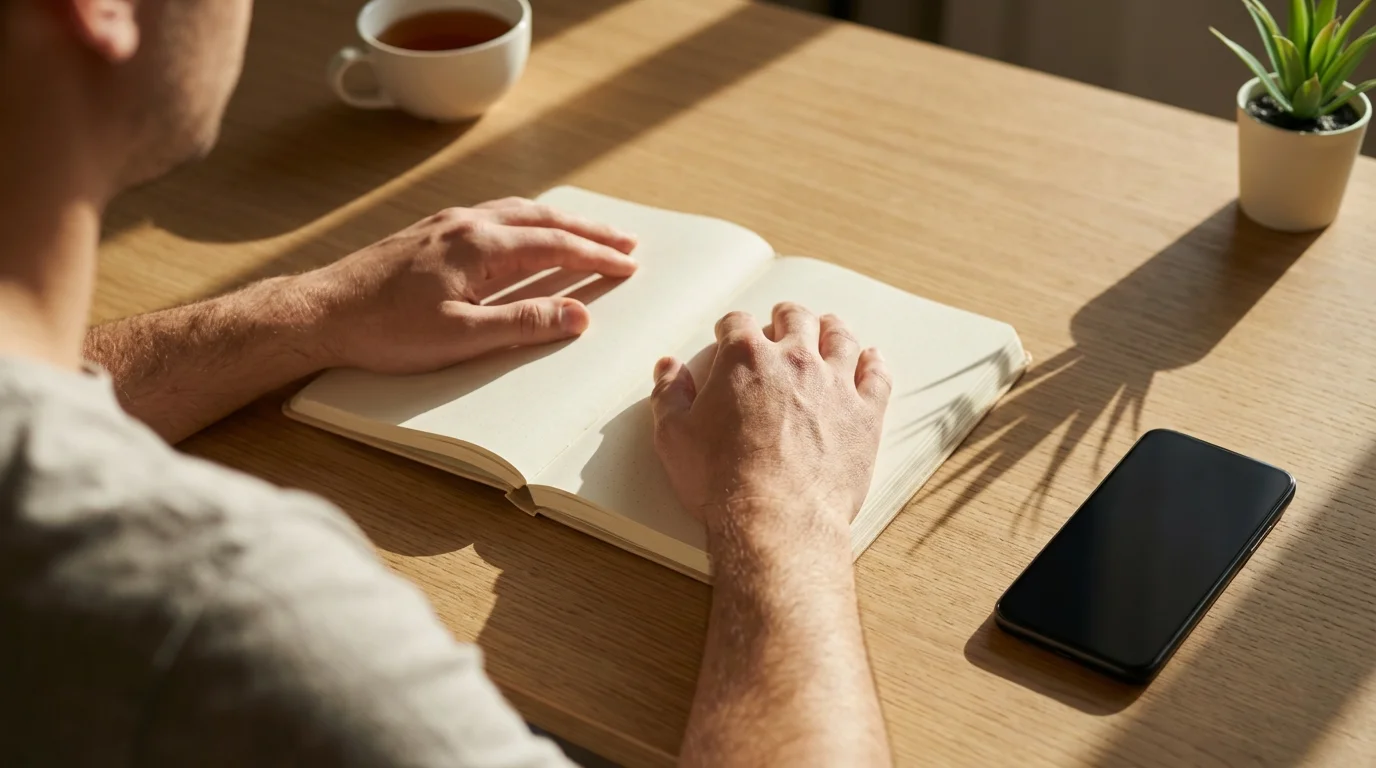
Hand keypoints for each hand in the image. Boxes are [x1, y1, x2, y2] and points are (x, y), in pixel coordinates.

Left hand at [296, 197, 637, 373]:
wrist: (321, 311)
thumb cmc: (384, 329)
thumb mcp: (460, 337)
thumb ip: (523, 324)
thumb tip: (577, 316)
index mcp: (480, 245)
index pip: (556, 245)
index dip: (596, 256)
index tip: (629, 264)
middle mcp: (467, 223)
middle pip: (544, 219)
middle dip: (589, 231)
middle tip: (627, 242)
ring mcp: (446, 223)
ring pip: (518, 211)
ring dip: (560, 222)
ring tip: (588, 233)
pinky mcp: (430, 232)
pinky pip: (493, 214)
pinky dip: (527, 219)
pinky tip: (526, 231)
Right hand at [650, 303, 892, 545]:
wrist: (776, 518)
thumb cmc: (722, 480)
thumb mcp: (674, 436)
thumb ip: (669, 394)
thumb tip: (668, 368)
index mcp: (744, 358)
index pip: (737, 324)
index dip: (731, 327)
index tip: (730, 334)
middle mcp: (793, 360)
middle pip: (795, 319)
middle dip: (786, 317)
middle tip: (783, 320)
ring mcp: (834, 384)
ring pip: (840, 338)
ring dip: (832, 329)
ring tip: (829, 327)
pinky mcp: (865, 414)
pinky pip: (876, 376)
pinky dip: (874, 363)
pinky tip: (872, 359)